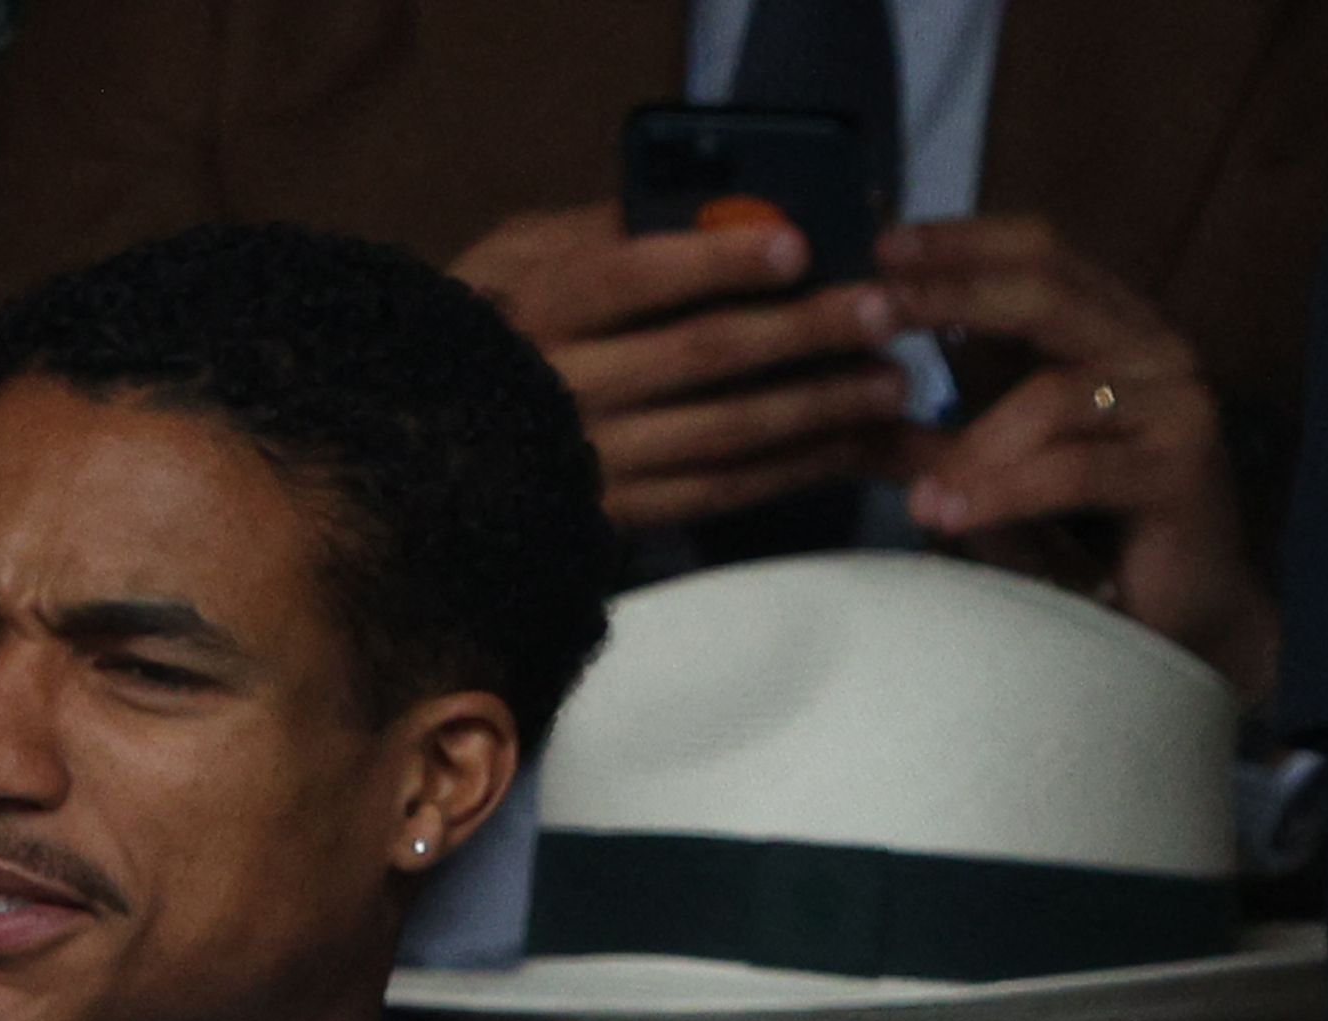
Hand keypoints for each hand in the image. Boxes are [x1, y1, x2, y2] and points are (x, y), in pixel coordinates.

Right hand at [453, 203, 911, 530]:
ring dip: (821, 407)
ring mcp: (597, 456)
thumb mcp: (521, 254)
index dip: (715, 261)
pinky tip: (855, 443)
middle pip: (700, 354)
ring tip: (892, 381)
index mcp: (537, 304)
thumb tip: (715, 200)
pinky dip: (799, 467)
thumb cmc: (497, 320)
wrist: (434, 441)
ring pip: (728, 432)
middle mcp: (566, 383)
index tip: (796, 244)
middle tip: (883, 311)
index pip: (629, 276)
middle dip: (802, 332)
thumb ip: (604, 227)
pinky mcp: (625, 513)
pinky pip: (728, 490)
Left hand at [877, 217, 1276, 699]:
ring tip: (918, 500)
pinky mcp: (1183, 472)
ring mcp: (1180, 405)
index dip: (962, 242)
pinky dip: (1003, 492)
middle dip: (950, 295)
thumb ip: (938, 426)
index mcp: (1118, 328)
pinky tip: (949, 517)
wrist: (1185, 620)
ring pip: (1053, 394)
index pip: (1042, 250)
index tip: (881, 250)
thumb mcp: (1000, 463)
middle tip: (872, 313)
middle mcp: (1158, 350)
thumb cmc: (1092, 536)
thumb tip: (847, 392)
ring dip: (973, 445)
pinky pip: (1074, 469)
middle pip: (1048, 290)